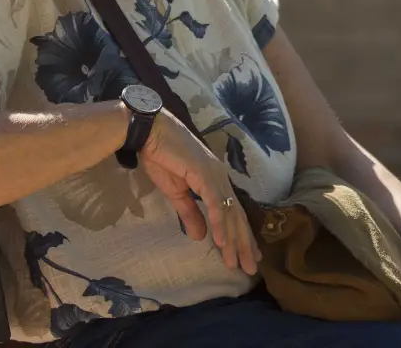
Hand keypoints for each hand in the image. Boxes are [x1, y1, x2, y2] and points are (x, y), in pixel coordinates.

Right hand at [139, 110, 260, 274]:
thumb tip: (200, 237)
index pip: (233, 213)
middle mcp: (221, 179)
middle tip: (250, 268)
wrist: (150, 133)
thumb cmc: (163, 157)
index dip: (241, 236)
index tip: (247, 256)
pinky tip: (223, 240)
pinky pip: (215, 203)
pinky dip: (220, 222)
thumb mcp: (176, 193)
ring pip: (229, 213)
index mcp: (216, 182)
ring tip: (238, 261)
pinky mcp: (204, 173)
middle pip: (236, 216)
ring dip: (234, 239)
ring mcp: (214, 175)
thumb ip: (190, 214)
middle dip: (243, 244)